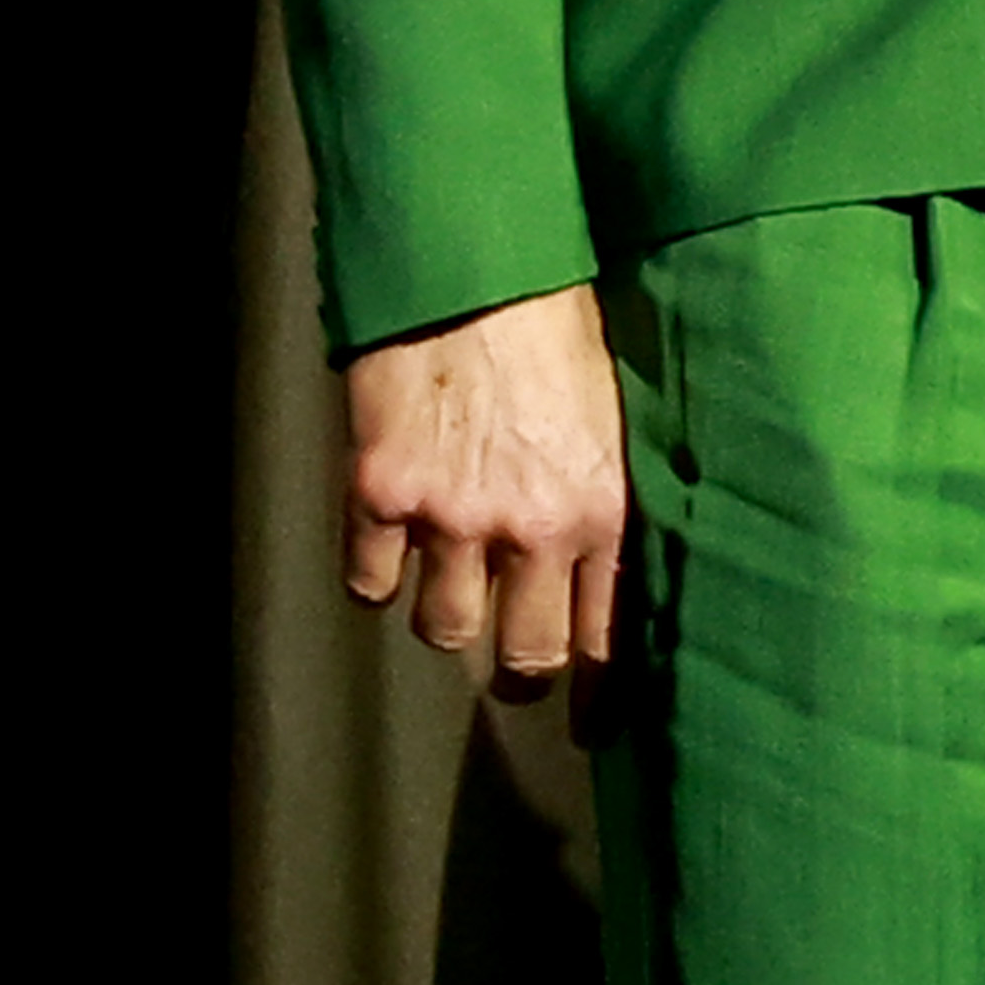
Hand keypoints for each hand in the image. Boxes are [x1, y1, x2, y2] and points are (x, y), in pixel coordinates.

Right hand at [340, 280, 630, 693]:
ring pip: (444, 630)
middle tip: (510, 660)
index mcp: (601, 506)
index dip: (598, 696)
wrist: (469, 259)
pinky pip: (372, 585)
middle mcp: (531, 527)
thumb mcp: (610, 411)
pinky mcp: (383, 493)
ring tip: (451, 572)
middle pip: (524, 658)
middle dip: (517, 669)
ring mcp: (452, 517)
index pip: (608, 640)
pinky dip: (378, 572)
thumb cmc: (551, 320)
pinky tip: (391, 539)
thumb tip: (612, 568)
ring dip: (446, 610)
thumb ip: (605, 495)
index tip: (591, 724)